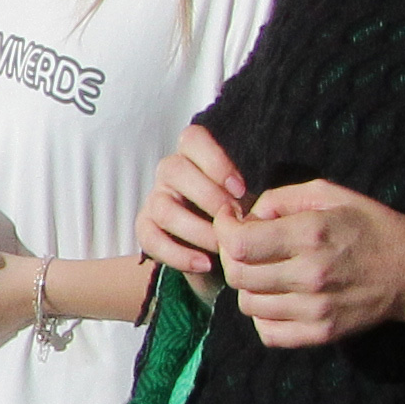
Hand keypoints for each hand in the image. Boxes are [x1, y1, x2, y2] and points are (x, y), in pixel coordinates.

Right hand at [133, 124, 249, 284]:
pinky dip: (179, 255)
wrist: (219, 251)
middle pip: (174, 170)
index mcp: (193, 156)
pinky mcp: (145, 229)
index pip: (192, 138)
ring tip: (223, 247)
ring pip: (164, 208)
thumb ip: (245, 195)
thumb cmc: (235, 216)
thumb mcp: (244, 200)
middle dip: (208, 197)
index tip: (240, 189)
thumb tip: (259, 207)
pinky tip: (205, 264)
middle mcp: (169, 173)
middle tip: (235, 220)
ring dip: (197, 229)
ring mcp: (155, 200)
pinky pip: (151, 239)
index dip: (215, 161)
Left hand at [219, 177, 404, 353]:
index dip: (224, 229)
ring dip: (248, 286)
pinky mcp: (321, 333)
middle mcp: (310, 274)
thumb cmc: (371, 226)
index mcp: (311, 234)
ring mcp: (316, 309)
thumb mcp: (331, 195)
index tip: (232, 220)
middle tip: (246, 246)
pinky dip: (263, 317)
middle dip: (232, 256)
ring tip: (266, 271)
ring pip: (248, 305)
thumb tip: (245, 215)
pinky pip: (268, 333)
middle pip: (237, 276)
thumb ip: (282, 198)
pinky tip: (277, 298)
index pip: (239, 243)